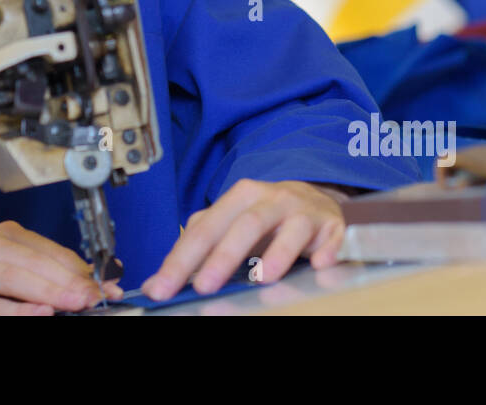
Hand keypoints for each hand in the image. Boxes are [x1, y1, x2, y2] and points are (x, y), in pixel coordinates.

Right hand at [0, 220, 122, 314]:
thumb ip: (35, 274)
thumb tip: (86, 285)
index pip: (48, 250)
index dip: (80, 270)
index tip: (107, 286)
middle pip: (34, 261)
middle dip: (70, 281)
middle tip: (98, 297)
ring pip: (14, 278)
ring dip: (51, 292)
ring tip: (78, 303)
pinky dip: (17, 311)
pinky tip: (40, 313)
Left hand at [140, 179, 346, 300]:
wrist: (314, 200)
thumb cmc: (265, 218)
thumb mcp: (230, 224)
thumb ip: (196, 250)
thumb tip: (156, 284)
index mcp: (238, 197)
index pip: (205, 229)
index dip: (181, 259)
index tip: (162, 288)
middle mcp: (269, 200)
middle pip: (243, 225)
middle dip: (222, 257)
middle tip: (203, 287)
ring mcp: (302, 211)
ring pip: (287, 229)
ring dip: (275, 254)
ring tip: (262, 279)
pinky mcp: (330, 226)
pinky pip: (330, 238)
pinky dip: (326, 252)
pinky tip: (319, 265)